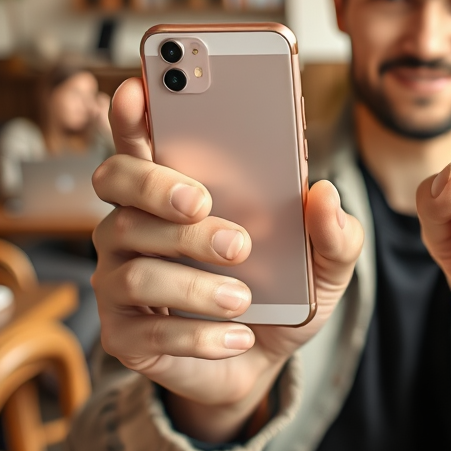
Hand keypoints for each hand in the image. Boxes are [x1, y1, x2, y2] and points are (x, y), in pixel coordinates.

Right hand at [91, 78, 363, 441]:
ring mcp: (121, 281)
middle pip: (116, 184)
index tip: (140, 89)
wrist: (262, 361)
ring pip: (137, 267)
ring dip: (195, 281)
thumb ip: (334, 230)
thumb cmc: (282, 293)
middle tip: (204, 204)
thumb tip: (323, 193)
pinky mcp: (125, 336)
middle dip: (157, 188)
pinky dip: (199, 334)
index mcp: (176, 191)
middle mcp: (134, 226)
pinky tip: (237, 335)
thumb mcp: (325, 263)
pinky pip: (149, 330)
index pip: (139, 140)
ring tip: (244, 296)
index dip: (131, 114)